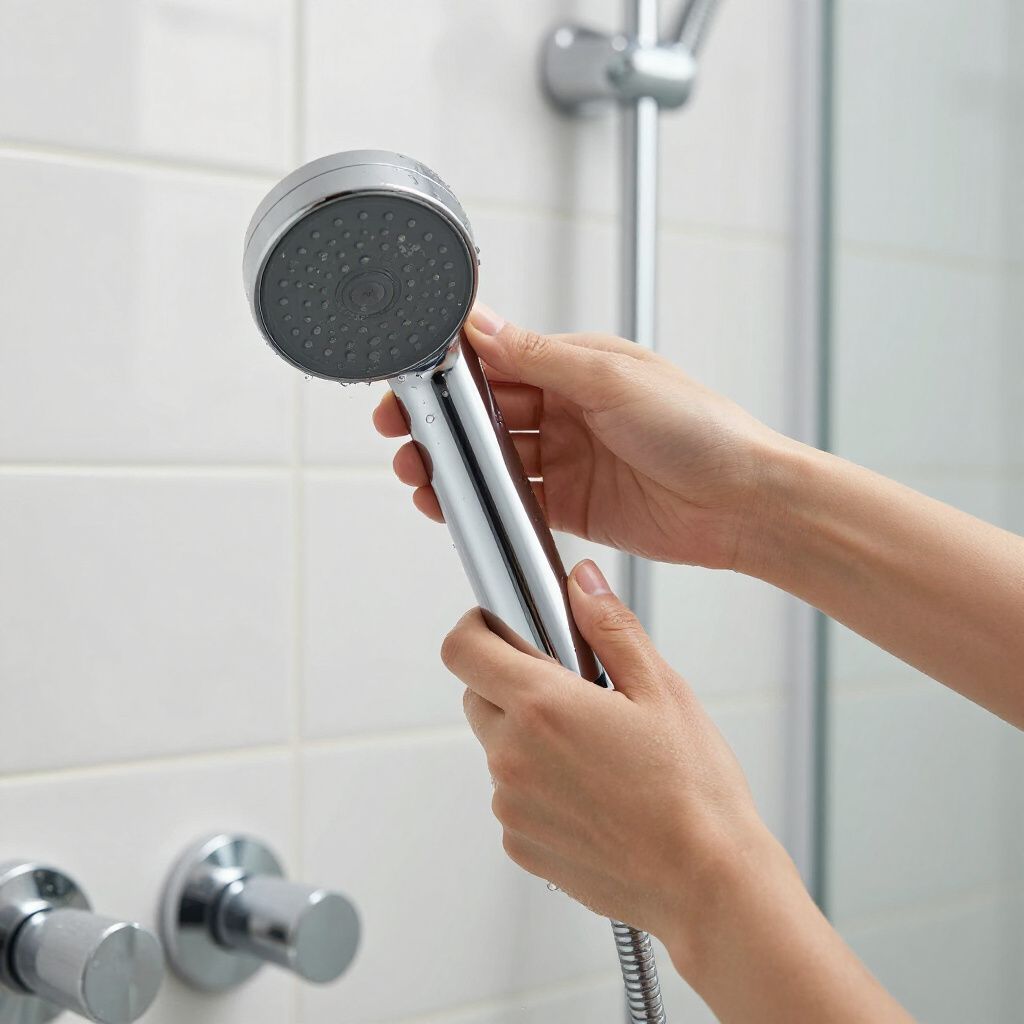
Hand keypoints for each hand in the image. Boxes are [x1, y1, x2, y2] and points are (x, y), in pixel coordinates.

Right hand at [373, 304, 782, 568]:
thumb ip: (539, 356)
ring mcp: (569, 458)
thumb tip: (481, 323)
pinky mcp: (572, 503)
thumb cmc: (700, 429)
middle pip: (488, 410)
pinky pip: (516, 500)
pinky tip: (451, 501)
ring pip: (495, 457)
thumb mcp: (612, 379)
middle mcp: (568, 409)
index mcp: (577, 366)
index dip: (452, 367)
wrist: (742, 502)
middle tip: (402, 427)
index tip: (413, 375)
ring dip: (455, 462)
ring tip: (418, 468)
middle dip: (442, 418)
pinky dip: (482, 501)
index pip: (499, 358)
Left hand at [442, 560, 913, 1023]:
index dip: (479, 628)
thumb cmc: (694, 792)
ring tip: (595, 752)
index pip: (463, 647)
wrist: (707, 885)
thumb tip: (581, 583)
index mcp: (542, 706)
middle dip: (513, 683)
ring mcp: (511, 805)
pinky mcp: (519, 844)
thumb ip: (609, 627)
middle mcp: (513, 756)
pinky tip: (592, 793)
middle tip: (573, 694)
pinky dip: (538, 786)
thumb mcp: (661, 689)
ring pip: (498, 747)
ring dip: (528, 738)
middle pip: (479, 695)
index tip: (505, 629)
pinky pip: (512, 796)